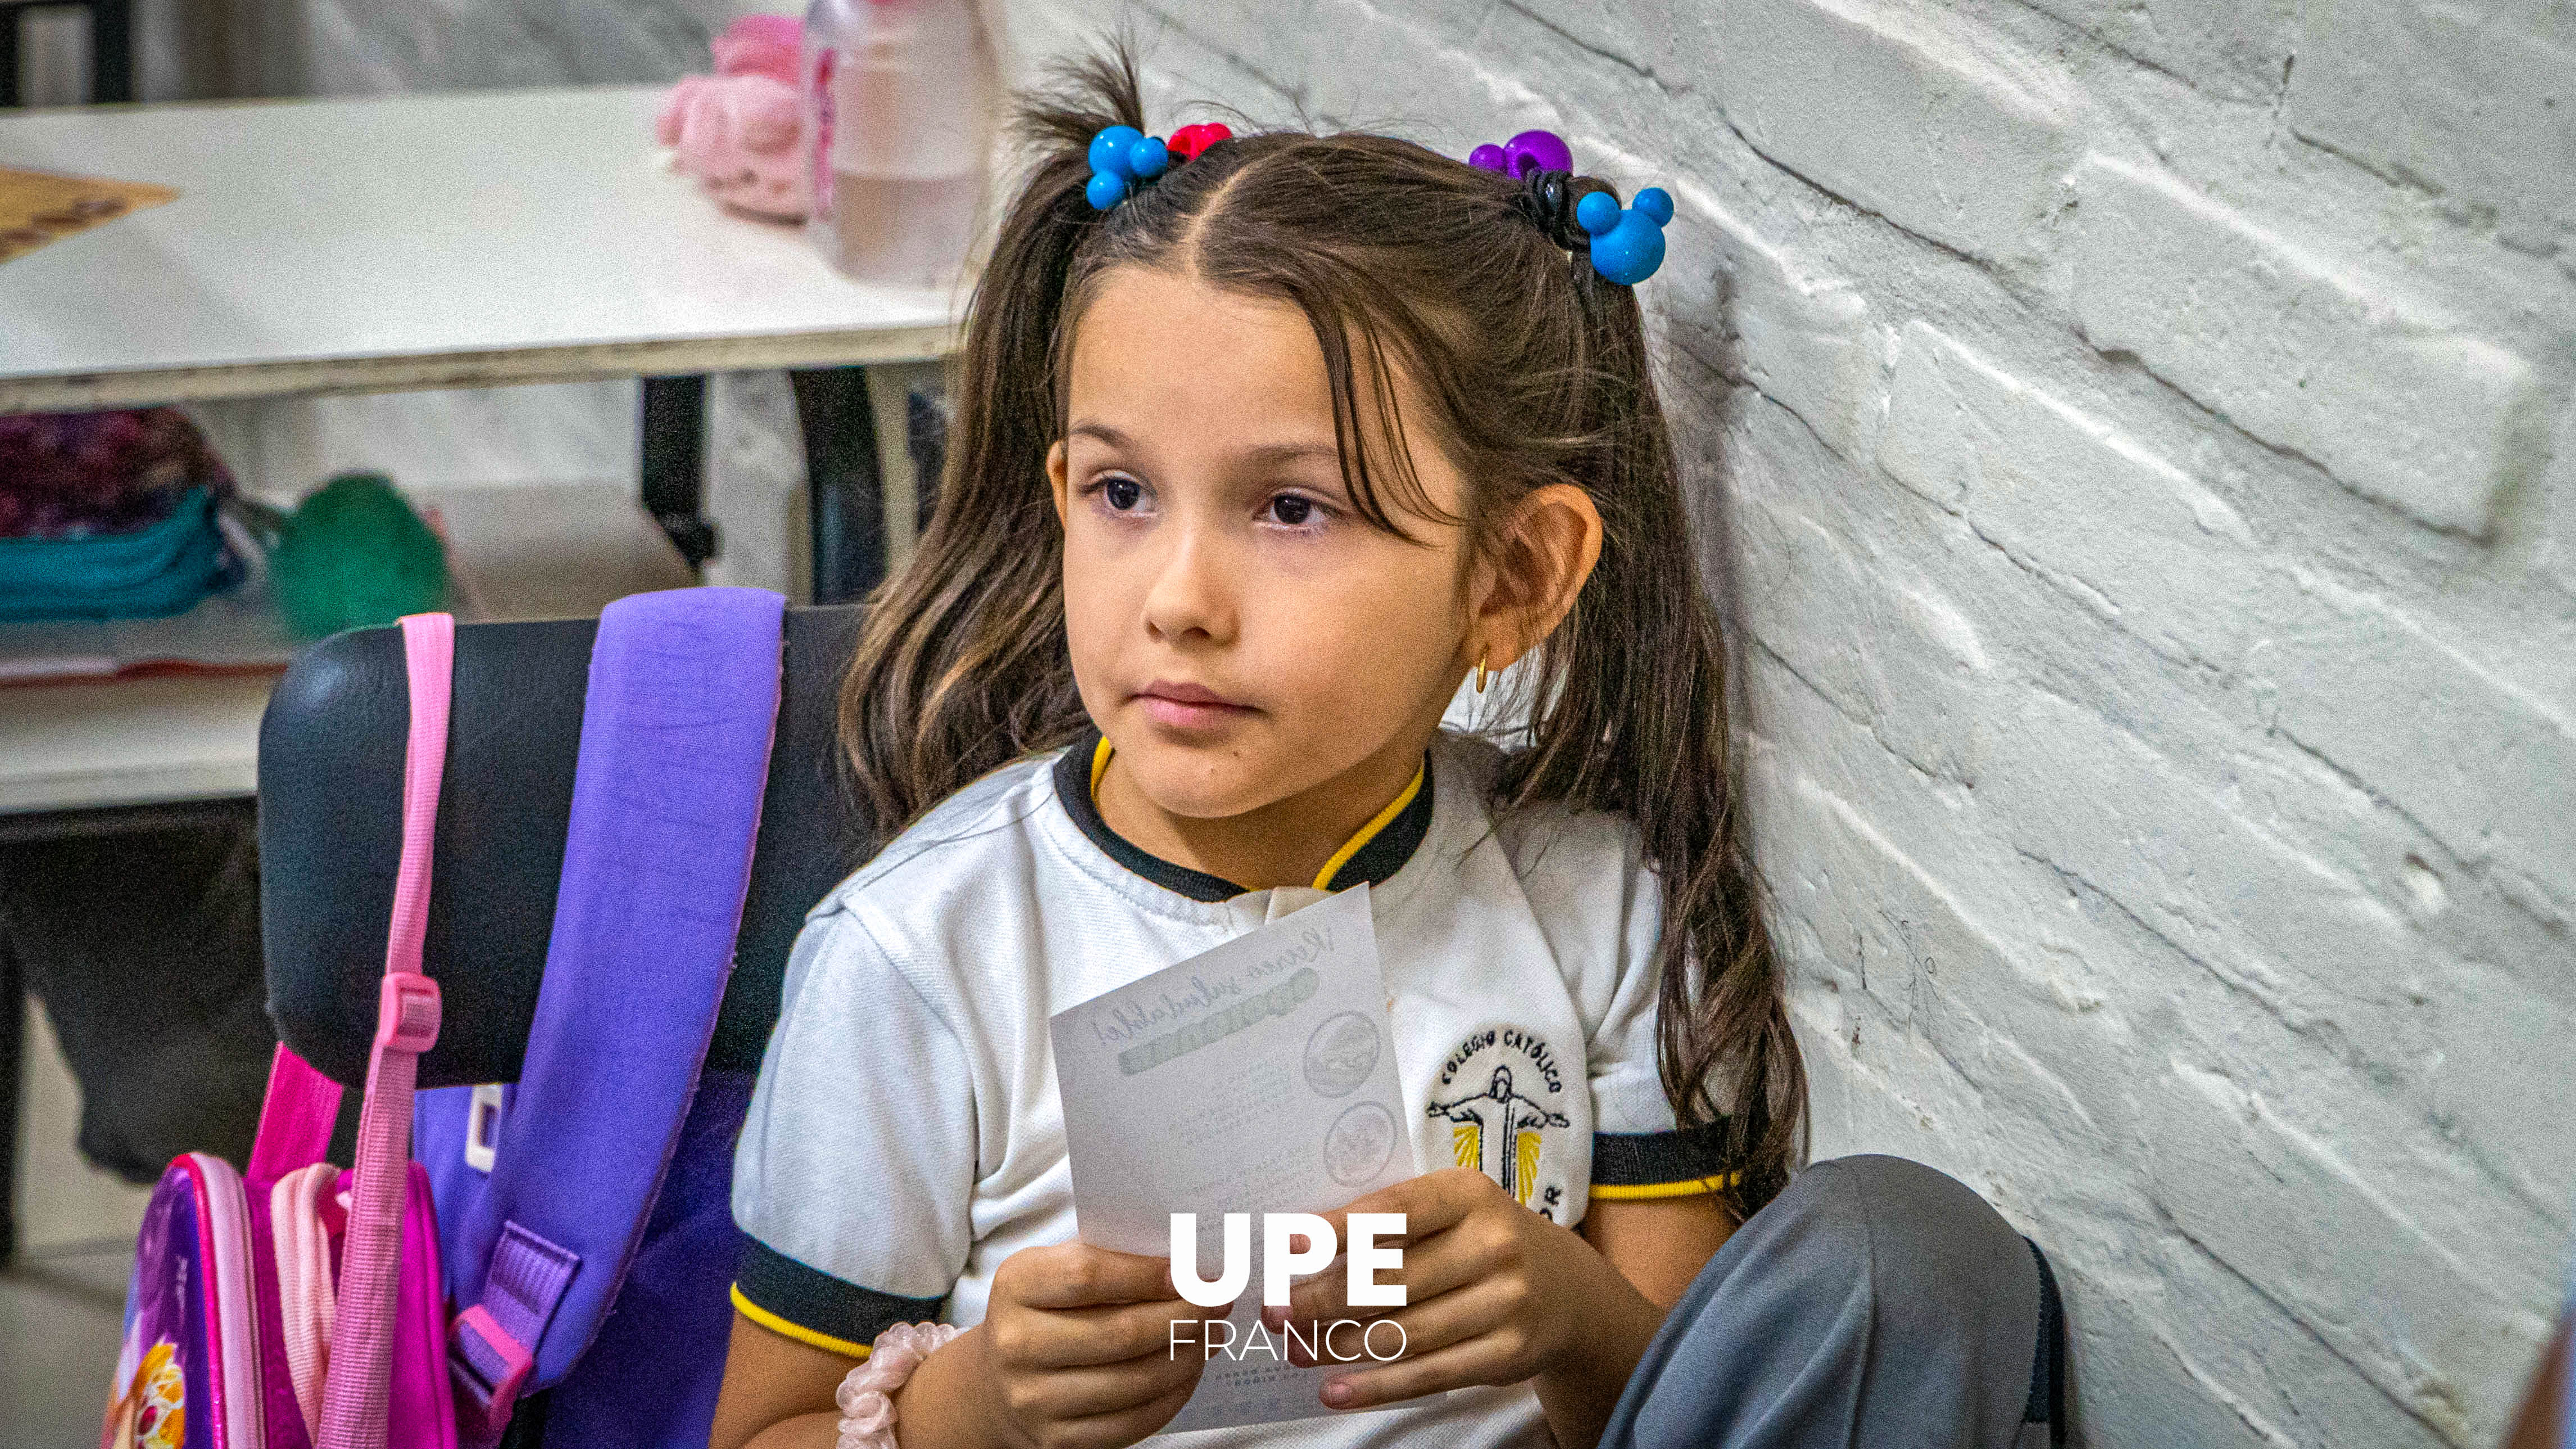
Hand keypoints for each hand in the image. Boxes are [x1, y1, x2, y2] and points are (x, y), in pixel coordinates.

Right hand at [961, 1242, 1210, 1448]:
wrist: (998, 1381)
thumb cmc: (1046, 1311)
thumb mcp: (1058, 1269)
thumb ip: (1110, 1257)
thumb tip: (1188, 1261)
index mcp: (1017, 1286)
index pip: (1089, 1275)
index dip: (1149, 1274)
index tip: (1195, 1272)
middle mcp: (1017, 1344)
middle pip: (1120, 1333)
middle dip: (1184, 1317)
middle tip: (1219, 1302)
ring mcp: (1034, 1398)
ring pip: (1133, 1381)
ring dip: (1187, 1357)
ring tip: (1212, 1335)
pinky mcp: (1056, 1438)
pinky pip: (1131, 1421)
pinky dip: (1172, 1396)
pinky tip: (1190, 1371)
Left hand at [1263, 1167, 1660, 1414]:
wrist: (1569, 1290)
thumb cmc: (1483, 1242)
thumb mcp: (1452, 1212)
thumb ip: (1391, 1223)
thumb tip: (1304, 1250)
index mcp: (1470, 1194)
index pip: (1392, 1211)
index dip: (1336, 1230)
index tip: (1286, 1247)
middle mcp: (1492, 1243)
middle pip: (1388, 1278)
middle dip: (1321, 1299)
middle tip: (1275, 1312)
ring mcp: (1505, 1301)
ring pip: (1402, 1331)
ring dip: (1338, 1345)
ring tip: (1296, 1348)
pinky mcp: (1507, 1352)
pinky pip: (1428, 1373)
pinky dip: (1375, 1386)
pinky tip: (1335, 1390)